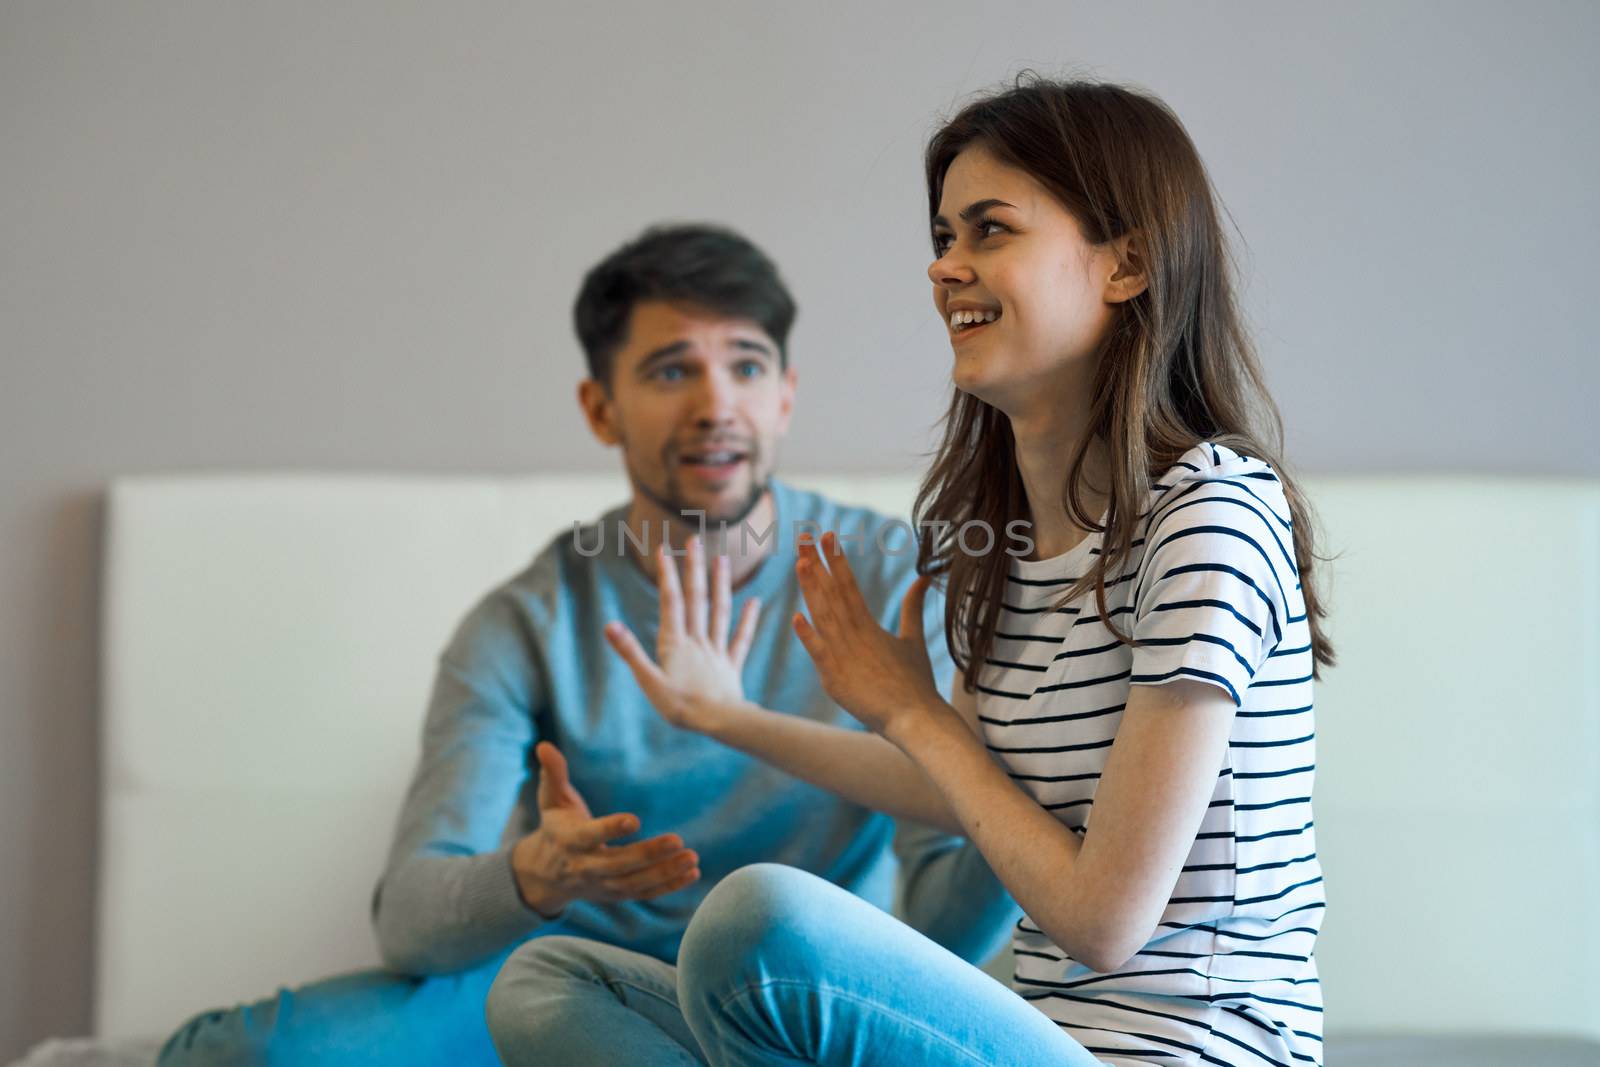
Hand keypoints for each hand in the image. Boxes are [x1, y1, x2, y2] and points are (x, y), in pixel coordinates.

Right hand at [510, 742, 699, 915]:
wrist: (547, 874)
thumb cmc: (557, 827)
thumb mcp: (551, 800)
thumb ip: (553, 773)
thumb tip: (544, 746)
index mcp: (570, 841)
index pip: (590, 836)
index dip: (610, 829)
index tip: (635, 820)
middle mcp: (586, 867)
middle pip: (618, 864)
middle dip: (648, 854)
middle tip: (677, 840)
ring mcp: (602, 885)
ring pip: (634, 883)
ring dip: (664, 872)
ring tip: (691, 857)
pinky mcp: (617, 894)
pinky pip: (644, 893)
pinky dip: (668, 886)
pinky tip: (692, 873)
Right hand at [604, 535, 760, 732]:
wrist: (719, 724)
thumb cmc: (680, 707)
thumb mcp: (648, 680)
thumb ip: (630, 652)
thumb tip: (610, 625)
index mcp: (675, 643)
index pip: (670, 602)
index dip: (667, 575)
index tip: (664, 549)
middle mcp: (697, 641)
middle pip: (696, 599)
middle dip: (694, 569)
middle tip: (695, 541)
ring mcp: (716, 652)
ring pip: (719, 612)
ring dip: (720, 585)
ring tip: (723, 559)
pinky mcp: (730, 667)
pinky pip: (740, 640)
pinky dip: (748, 621)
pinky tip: (754, 602)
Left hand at [793, 531, 947, 738]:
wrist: (915, 719)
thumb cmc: (915, 682)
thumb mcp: (913, 639)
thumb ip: (912, 607)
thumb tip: (923, 578)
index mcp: (870, 625)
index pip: (849, 585)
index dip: (837, 559)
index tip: (827, 536)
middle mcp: (855, 636)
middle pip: (832, 593)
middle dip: (816, 563)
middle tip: (803, 536)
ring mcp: (843, 656)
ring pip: (823, 616)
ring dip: (810, 589)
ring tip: (799, 561)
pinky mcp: (835, 678)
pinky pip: (818, 653)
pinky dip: (808, 635)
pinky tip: (797, 616)